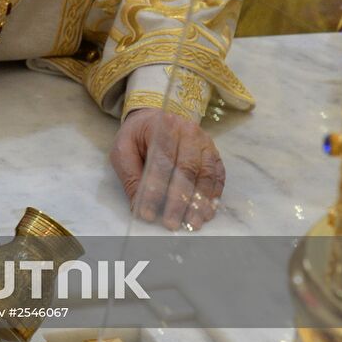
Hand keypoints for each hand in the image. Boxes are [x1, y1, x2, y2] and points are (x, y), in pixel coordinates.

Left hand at [110, 108, 224, 229]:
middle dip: (179, 200)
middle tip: (172, 223)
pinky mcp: (213, 152)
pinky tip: (207, 211)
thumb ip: (130, 176)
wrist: (153, 118)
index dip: (155, 189)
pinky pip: (218, 174)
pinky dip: (213, 195)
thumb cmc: (137, 136)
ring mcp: (204, 141)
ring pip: (205, 173)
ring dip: (199, 201)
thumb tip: (138, 206)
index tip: (148, 213)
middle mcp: (187, 131)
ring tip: (192, 223)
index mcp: (162, 126)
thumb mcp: (123, 149)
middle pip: (186, 169)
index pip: (161, 161)